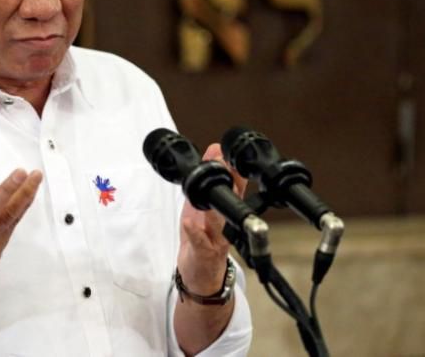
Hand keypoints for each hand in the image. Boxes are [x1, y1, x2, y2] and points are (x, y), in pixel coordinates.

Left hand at [177, 143, 247, 294]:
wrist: (201, 274)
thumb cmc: (203, 236)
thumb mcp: (205, 204)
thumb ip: (208, 178)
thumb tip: (216, 150)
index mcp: (225, 210)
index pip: (234, 187)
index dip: (233, 170)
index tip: (228, 152)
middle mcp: (225, 224)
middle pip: (229, 203)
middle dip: (228, 184)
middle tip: (223, 166)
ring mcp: (216, 240)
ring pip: (218, 223)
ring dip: (213, 208)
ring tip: (207, 194)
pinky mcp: (203, 253)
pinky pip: (199, 242)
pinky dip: (194, 233)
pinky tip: (189, 223)